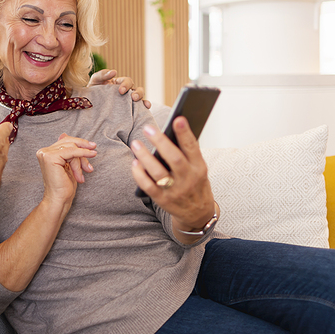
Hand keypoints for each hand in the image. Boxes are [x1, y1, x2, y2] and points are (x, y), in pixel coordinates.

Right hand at [36, 134, 96, 210]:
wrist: (59, 199)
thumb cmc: (64, 186)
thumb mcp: (68, 164)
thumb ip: (67, 150)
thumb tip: (64, 134)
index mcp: (46, 152)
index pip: (65, 142)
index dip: (80, 145)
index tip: (92, 148)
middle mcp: (43, 152)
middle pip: (69, 142)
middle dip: (83, 150)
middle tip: (94, 153)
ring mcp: (46, 154)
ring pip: (72, 147)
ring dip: (82, 160)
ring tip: (86, 171)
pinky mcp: (50, 158)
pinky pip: (72, 151)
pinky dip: (83, 154)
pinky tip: (91, 155)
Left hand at [87, 69, 150, 108]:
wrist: (88, 107)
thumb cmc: (92, 93)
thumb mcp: (94, 82)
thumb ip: (102, 75)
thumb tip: (114, 72)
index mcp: (119, 83)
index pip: (127, 81)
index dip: (126, 84)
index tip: (121, 91)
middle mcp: (126, 92)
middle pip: (137, 89)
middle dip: (138, 93)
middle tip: (133, 98)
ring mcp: (128, 102)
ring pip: (141, 99)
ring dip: (143, 100)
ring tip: (144, 105)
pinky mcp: (128, 111)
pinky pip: (139, 110)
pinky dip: (144, 109)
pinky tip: (146, 109)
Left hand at [130, 117, 214, 236]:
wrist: (198, 214)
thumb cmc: (196, 184)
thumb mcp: (199, 169)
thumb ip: (188, 154)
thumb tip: (170, 132)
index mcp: (199, 168)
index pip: (192, 148)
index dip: (185, 134)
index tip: (178, 119)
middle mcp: (188, 179)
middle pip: (174, 159)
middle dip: (161, 142)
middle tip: (148, 128)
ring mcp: (175, 191)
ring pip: (158, 172)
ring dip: (145, 157)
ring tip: (135, 144)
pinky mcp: (163, 200)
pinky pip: (148, 186)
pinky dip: (139, 174)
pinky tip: (135, 163)